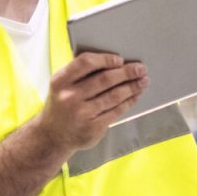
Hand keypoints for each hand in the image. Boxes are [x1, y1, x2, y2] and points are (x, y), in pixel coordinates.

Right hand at [33, 52, 148, 153]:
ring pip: (114, 95)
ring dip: (132, 87)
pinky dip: (129, 102)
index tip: (120, 59)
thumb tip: (114, 63)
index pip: (86, 63)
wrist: (53, 136)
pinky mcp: (93, 127)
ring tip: (143, 81)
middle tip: (141, 68)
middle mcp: (70, 97)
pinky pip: (116, 111)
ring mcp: (82, 114)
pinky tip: (135, 95)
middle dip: (127, 72)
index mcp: (60, 81)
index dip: (105, 59)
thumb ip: (80, 74)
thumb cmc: (62, 105)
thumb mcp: (61, 86)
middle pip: (105, 79)